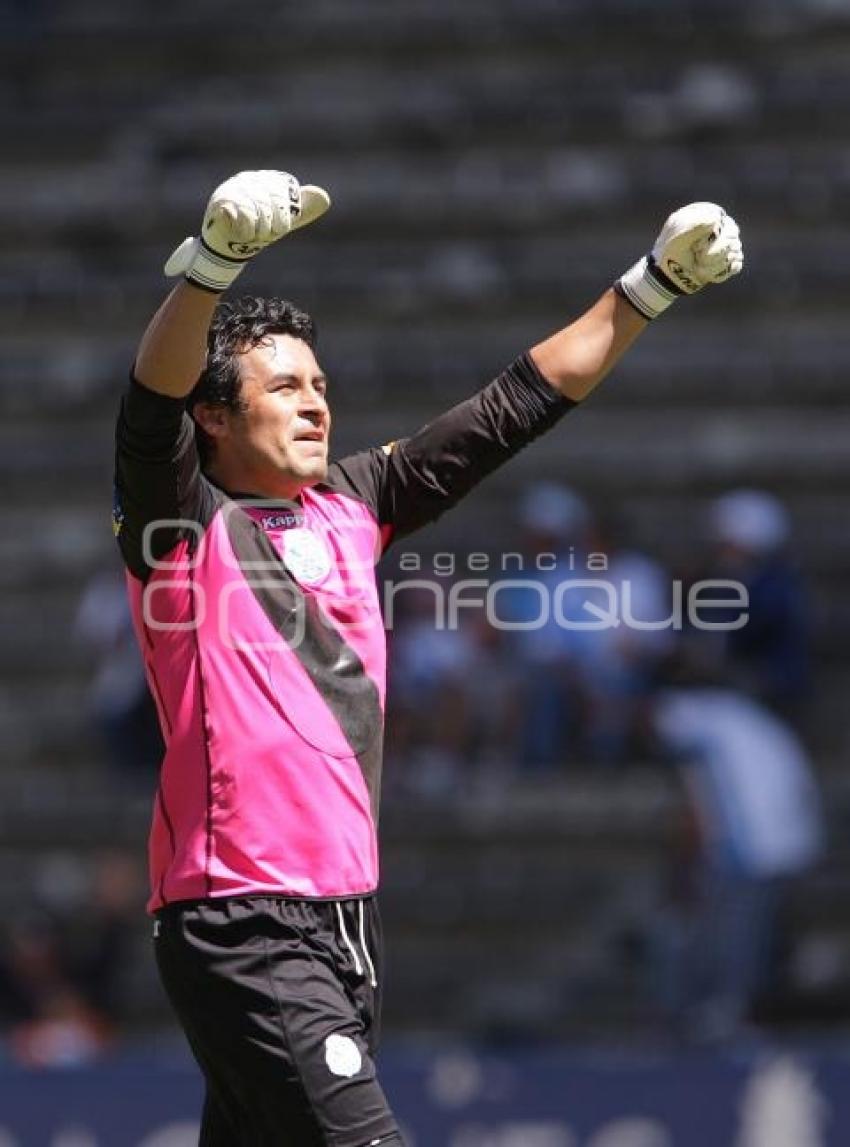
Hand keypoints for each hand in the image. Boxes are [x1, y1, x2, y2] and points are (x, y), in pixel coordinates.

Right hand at [164, 170, 330, 291]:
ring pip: (258, 211)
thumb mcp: (284, 221)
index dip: (284, 217)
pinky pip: (243, 217)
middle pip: (273, 203)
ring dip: (257, 232)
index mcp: (267, 180)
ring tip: (250, 235)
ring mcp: (233, 188)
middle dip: (270, 227)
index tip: (278, 228)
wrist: (229, 247)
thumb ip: (302, 210)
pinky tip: (239, 234)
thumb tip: (324, 196)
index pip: (285, 195)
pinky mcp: (220, 201)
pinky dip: (245, 233)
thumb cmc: (257, 230)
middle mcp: (249, 179)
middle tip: (262, 235)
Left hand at [616, 202, 742, 319]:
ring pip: (735, 252)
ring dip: (714, 265)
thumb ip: (693, 225)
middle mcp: (721, 226)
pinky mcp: (729, 260)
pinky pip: (736, 266)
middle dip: (714, 253)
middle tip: (698, 258)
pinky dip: (720, 273)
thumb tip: (716, 219)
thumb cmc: (670, 253)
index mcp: (707, 214)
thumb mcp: (677, 237)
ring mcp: (727, 243)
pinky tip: (706, 273)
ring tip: (698, 267)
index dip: (709, 237)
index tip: (695, 246)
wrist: (667, 276)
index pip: (720, 221)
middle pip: (732, 236)